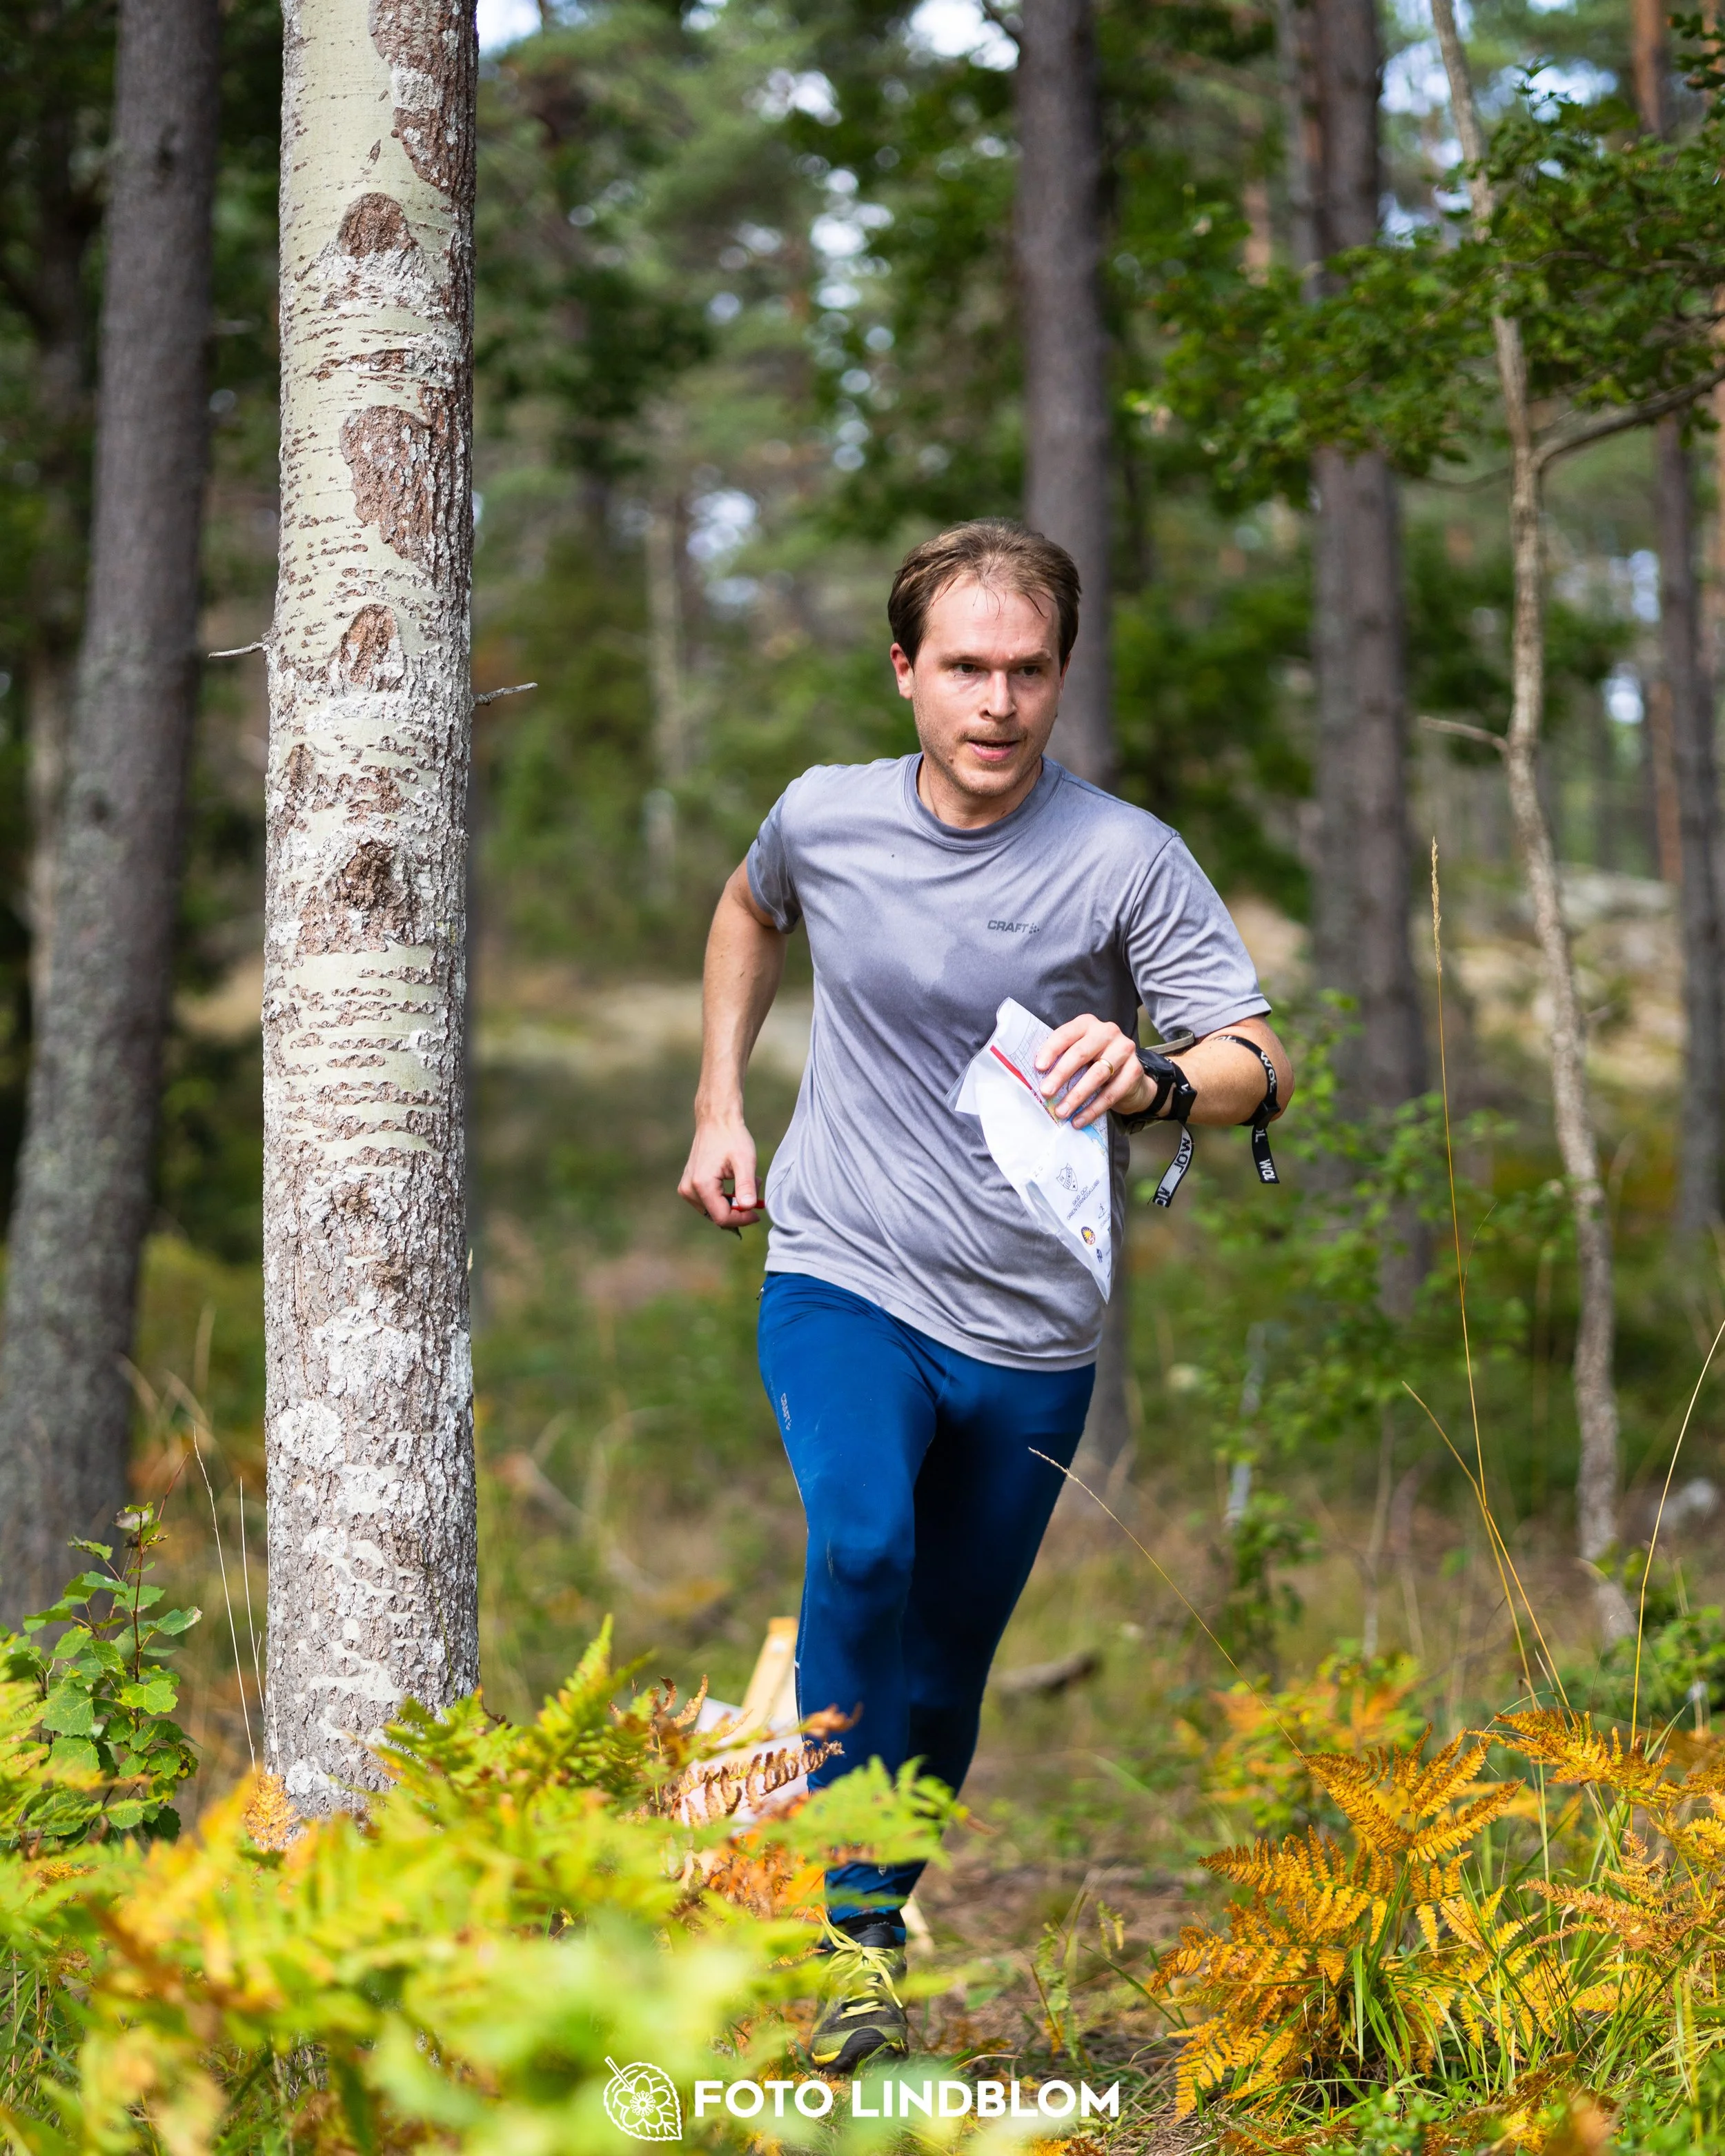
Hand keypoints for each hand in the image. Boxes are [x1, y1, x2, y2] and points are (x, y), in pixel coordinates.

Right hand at [678, 1113, 763, 1228]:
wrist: (716, 1119)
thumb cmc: (732, 1137)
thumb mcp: (745, 1160)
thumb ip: (746, 1186)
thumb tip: (749, 1208)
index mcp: (701, 1185)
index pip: (722, 1217)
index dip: (742, 1219)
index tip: (758, 1212)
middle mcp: (689, 1190)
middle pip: (717, 1216)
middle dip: (739, 1209)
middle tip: (755, 1189)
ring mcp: (686, 1188)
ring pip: (714, 1210)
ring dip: (733, 1203)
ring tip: (747, 1182)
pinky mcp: (688, 1185)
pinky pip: (709, 1201)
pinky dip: (725, 1197)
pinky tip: (736, 1181)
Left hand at [1034, 1014, 1155, 1129]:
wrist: (1129, 1076)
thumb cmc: (1093, 1062)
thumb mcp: (1077, 1054)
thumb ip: (1061, 1058)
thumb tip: (1037, 1078)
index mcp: (1087, 1024)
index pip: (1065, 1035)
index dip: (1050, 1051)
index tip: (1038, 1068)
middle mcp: (1107, 1032)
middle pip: (1080, 1054)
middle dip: (1060, 1075)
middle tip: (1046, 1093)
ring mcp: (1124, 1049)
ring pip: (1097, 1075)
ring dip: (1076, 1096)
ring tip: (1061, 1112)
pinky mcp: (1135, 1070)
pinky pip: (1111, 1093)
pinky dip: (1093, 1109)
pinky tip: (1079, 1120)